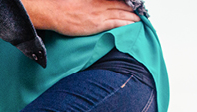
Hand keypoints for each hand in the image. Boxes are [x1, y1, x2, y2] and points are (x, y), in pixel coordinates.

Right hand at [21, 0, 137, 35]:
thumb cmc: (64, 7)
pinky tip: (134, 25)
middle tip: (140, 12)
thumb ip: (91, 2)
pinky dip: (127, 23)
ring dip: (133, 16)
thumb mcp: (79, 1)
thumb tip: (93, 8)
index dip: (125, 2)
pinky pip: (118, 23)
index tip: (131, 5)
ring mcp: (101, 13)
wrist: (56, 12)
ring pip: (123, 13)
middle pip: (122, 5)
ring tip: (140, 19)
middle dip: (132, 9)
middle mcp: (101, 3)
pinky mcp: (99, 24)